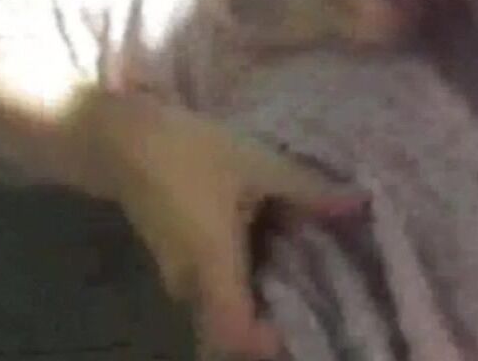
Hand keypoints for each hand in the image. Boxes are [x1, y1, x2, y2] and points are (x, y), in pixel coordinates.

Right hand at [73, 89, 367, 359]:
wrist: (118, 137)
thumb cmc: (186, 152)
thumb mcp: (255, 163)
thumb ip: (306, 189)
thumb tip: (358, 204)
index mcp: (213, 269)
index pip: (236, 339)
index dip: (271, 343)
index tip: (308, 321)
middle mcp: (193, 284)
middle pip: (232, 329)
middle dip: (273, 319)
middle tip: (321, 292)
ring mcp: (179, 274)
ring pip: (223, 306)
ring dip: (259, 293)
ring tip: (303, 263)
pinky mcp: (175, 257)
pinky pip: (215, 284)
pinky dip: (244, 274)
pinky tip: (272, 240)